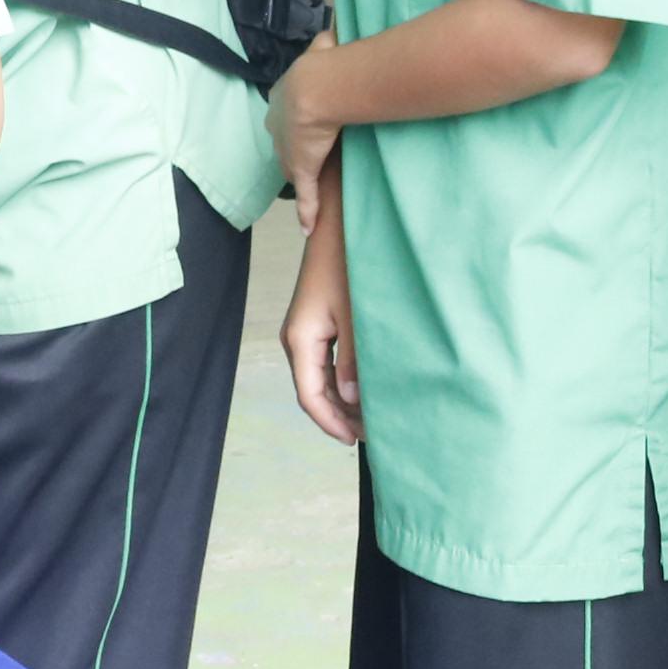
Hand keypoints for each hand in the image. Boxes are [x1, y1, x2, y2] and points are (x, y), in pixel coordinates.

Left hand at [268, 37, 341, 228]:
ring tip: (311, 185)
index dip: (295, 120)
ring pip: (290, 165)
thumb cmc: (322, 67)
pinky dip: (307, 210)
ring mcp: (288, 149)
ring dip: (300, 175)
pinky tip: (308, 225)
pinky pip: (305, 195)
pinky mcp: (300, 169)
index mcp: (282, 98)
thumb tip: (336, 30)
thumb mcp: (322, 47)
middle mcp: (279, 125)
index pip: (286, 115)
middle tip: (308, 153)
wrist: (318, 88)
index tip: (305, 123)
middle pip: (284, 141)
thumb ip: (327, 42)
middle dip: (293, 146)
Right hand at [281, 245, 360, 444]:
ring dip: (341, 400)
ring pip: (317, 379)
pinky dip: (340, 382)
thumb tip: (352, 399)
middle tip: (371, 433)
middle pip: (311, 391)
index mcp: (301, 340)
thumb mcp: (356, 318)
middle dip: (338, 416)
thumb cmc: (348, 266)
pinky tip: (362, 389)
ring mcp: (304, 332)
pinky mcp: (315, 325)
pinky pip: (323, 363)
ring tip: (370, 416)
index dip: (331, 423)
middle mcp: (296, 339)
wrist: (338, 228)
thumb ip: (354, 361)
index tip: (355, 440)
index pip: (310, 396)